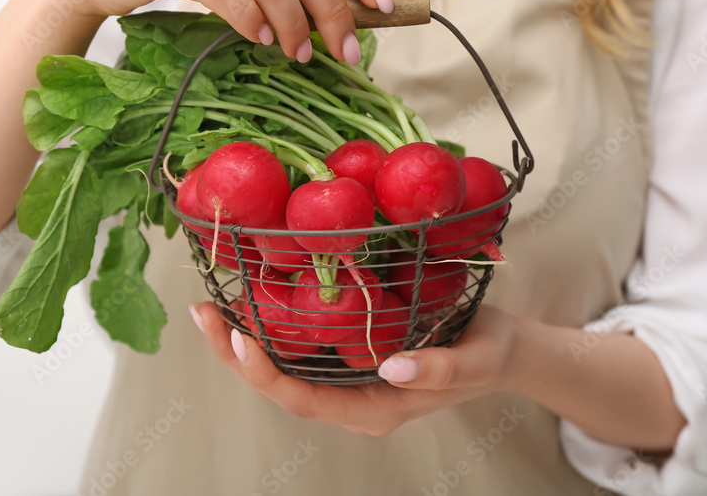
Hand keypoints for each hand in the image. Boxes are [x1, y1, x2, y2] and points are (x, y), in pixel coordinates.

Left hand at [191, 302, 517, 435]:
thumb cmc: (491, 355)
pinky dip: (275, 323)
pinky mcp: (351, 353)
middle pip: (281, 385)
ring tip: (212, 306)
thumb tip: (390, 365)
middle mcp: (351, 398)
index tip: (238, 338)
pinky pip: (304, 345)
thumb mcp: (475, 360)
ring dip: (246, 339)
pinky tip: (255, 296)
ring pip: (286, 365)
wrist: (503, 349)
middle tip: (203, 316)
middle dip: (237, 354)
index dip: (265, 374)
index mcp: (374, 409)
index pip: (306, 400)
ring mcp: (348, 376)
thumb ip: (437, 369)